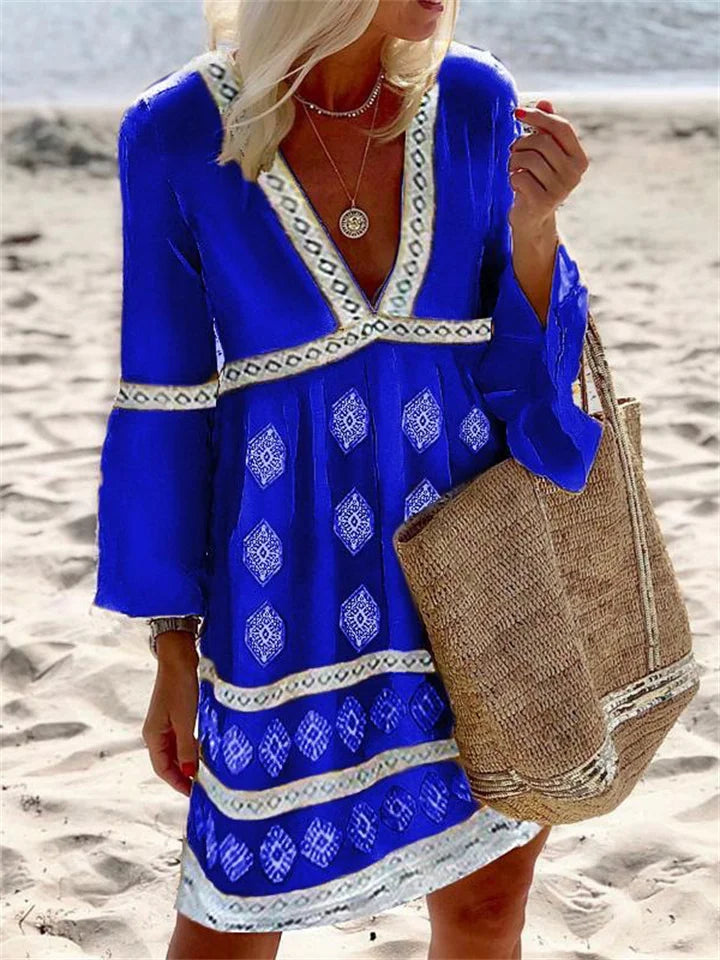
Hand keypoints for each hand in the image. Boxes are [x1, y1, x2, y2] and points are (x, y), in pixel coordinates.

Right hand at [142, 631, 198, 796]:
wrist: (179, 658)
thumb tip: (189, 774)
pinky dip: (193, 747)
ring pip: (177, 750)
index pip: (163, 769)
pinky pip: (183, 738)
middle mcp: (156, 732)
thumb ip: (187, 749)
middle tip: (205, 786)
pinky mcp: (176, 715)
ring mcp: (166, 723)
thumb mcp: (185, 721)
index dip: (178, 783)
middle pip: (169, 762)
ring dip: (190, 761)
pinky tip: (206, 751)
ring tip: (207, 772)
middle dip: (185, 775)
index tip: (194, 794)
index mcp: (153, 736)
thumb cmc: (180, 688)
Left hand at [507, 100, 588, 233]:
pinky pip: (519, 176)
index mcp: (579, 159)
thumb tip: (544, 101)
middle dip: (521, 142)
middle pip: (542, 142)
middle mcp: (574, 174)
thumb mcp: (544, 155)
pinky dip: (512, 176)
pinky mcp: (542, 201)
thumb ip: (546, 129)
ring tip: (514, 168)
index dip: (538, 117)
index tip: (517, 112)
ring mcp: (560, 189)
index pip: (561, 127)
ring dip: (513, 160)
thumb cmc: (537, 181)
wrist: (532, 219)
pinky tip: (515, 184)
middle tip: (513, 151)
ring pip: (528, 158)